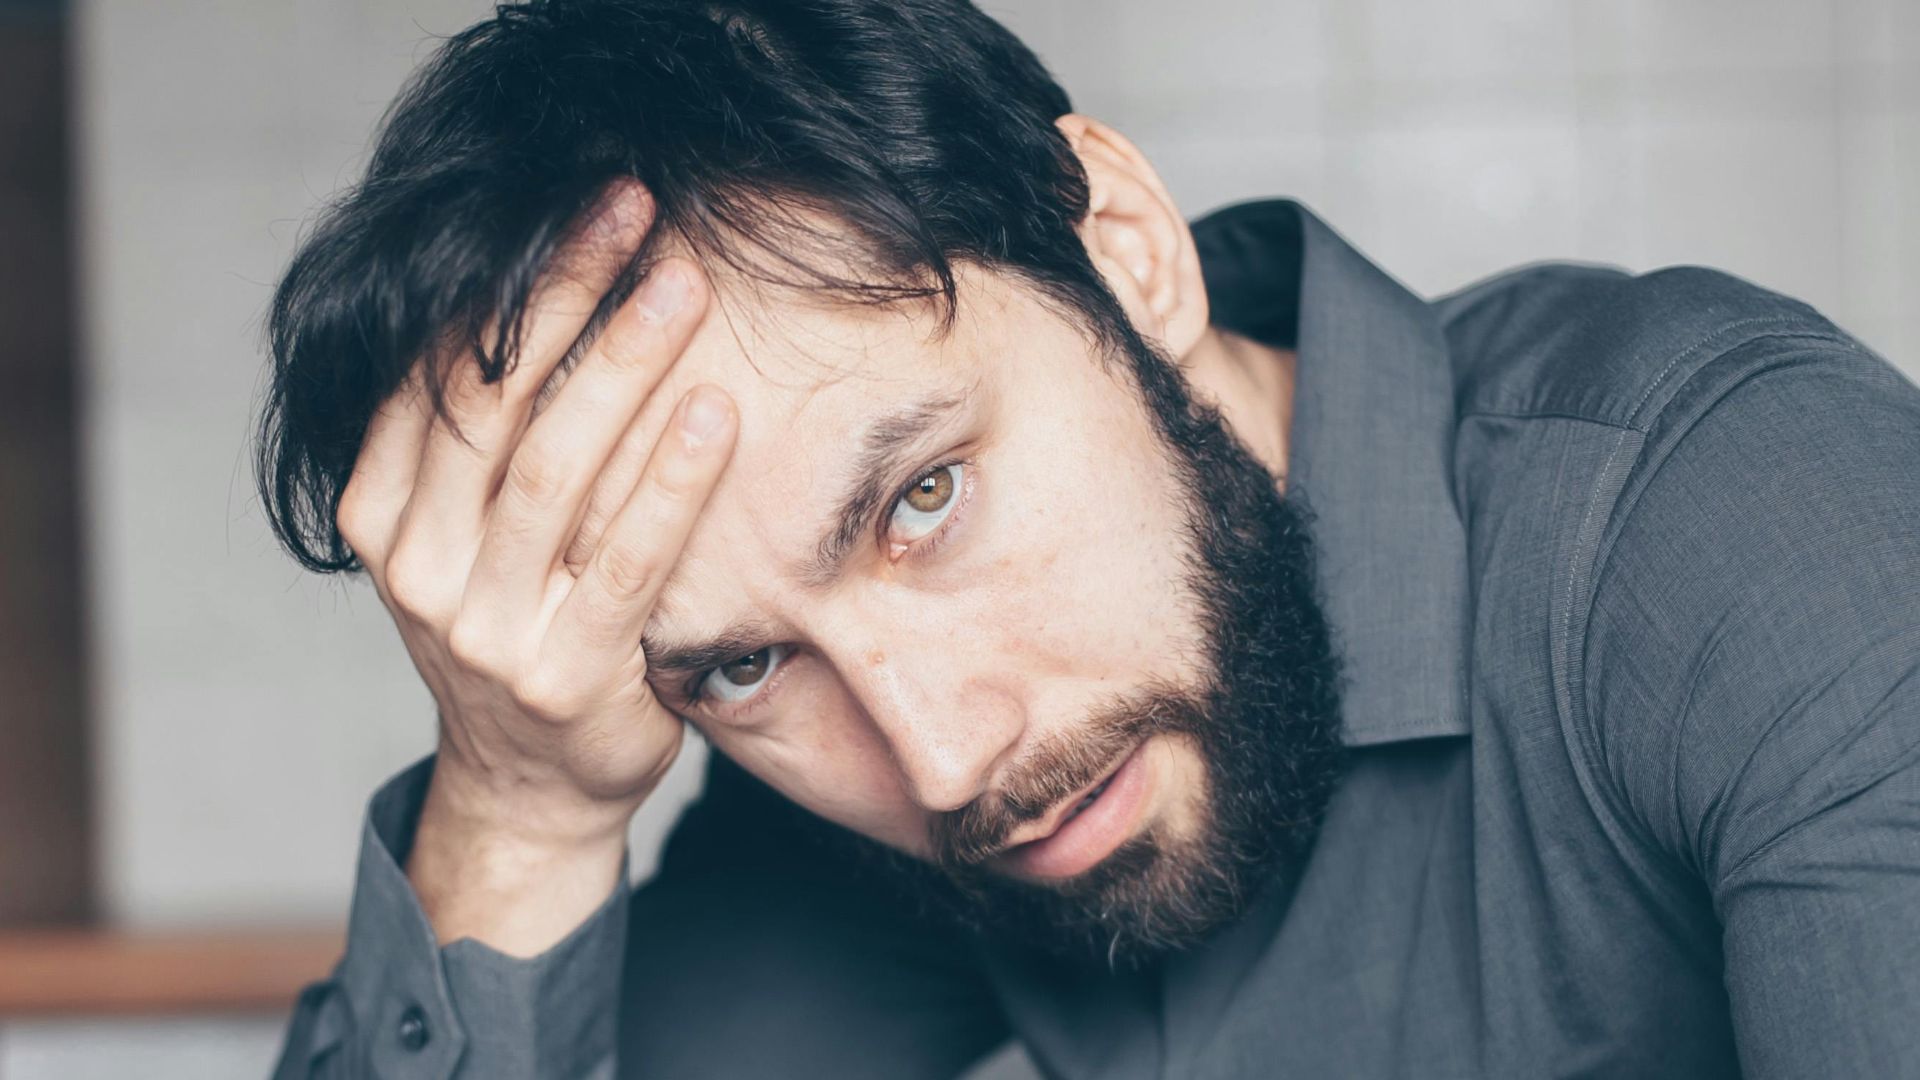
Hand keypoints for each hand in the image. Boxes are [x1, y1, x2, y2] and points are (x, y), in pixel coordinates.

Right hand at [334, 185, 734, 952]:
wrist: (532, 785)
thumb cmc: (516, 627)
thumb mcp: (463, 536)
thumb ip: (476, 446)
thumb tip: (545, 290)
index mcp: (380, 515)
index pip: (439, 373)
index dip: (509, 282)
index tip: (583, 210)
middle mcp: (417, 568)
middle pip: (492, 404)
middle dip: (565, 295)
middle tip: (636, 212)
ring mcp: (484, 627)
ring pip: (555, 470)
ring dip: (622, 366)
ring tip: (681, 285)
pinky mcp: (566, 673)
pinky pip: (625, 559)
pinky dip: (671, 481)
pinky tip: (714, 411)